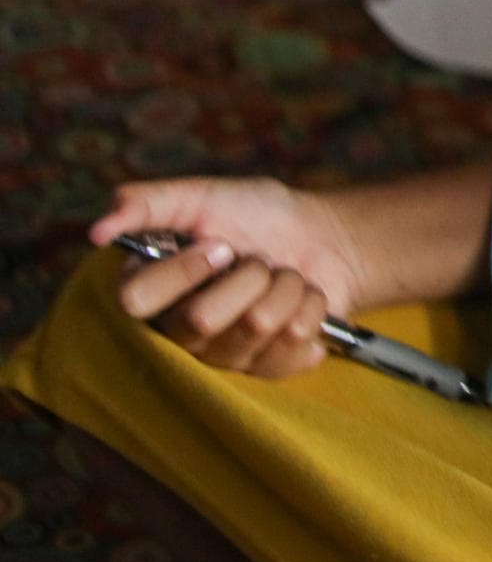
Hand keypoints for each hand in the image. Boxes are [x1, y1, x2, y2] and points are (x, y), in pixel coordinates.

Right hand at [92, 178, 369, 379]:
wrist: (323, 233)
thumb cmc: (256, 215)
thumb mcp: (201, 196)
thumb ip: (147, 204)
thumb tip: (98, 230)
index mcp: (153, 291)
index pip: (135, 301)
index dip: (184, 271)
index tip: (221, 245)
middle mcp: (181, 331)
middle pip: (200, 321)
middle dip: (248, 275)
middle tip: (259, 260)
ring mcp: (226, 354)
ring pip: (257, 326)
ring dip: (286, 286)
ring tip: (283, 277)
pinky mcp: (271, 366)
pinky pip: (295, 342)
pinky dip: (312, 305)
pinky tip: (305, 298)